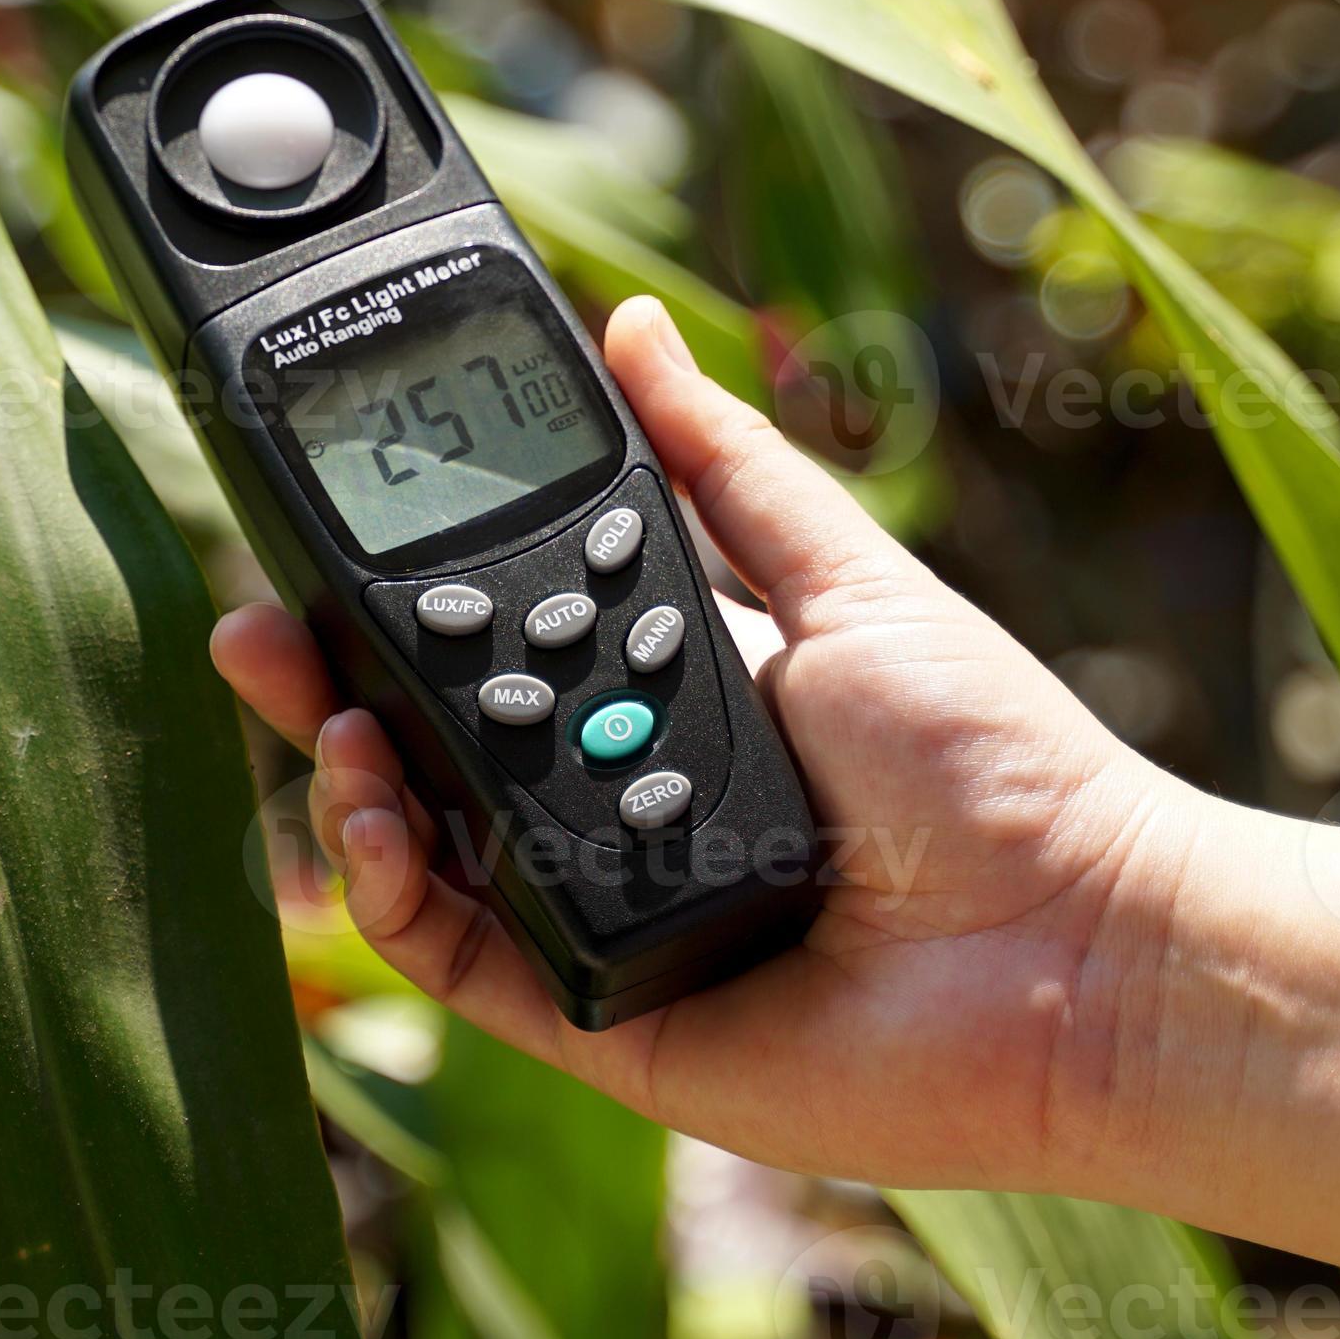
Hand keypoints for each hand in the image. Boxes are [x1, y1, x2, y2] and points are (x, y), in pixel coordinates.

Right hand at [211, 295, 1201, 1190]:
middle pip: (437, 746)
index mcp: (674, 693)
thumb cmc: (998, 762)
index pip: (499, 641)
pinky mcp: (601, 1018)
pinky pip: (463, 962)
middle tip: (257, 625)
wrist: (1082, 946)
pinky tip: (374, 821)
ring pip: (428, 852)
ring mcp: (605, 914)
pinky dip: (396, 897)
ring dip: (348, 780)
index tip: (323, 534)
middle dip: (331, 685)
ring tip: (321, 716)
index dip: (405, 598)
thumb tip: (633, 320)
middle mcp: (622, 803)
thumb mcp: (848, 573)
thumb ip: (724, 461)